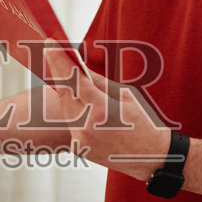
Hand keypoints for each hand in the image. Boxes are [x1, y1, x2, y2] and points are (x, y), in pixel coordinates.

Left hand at [42, 47, 172, 181]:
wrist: (152, 157)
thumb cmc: (143, 122)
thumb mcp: (126, 95)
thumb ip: (98, 81)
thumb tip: (78, 66)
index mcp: (100, 110)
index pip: (72, 79)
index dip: (58, 60)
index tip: (49, 44)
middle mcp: (86, 126)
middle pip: (64, 93)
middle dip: (58, 72)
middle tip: (52, 54)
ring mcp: (81, 140)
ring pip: (65, 108)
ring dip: (65, 91)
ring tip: (63, 73)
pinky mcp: (79, 149)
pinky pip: (71, 123)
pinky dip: (73, 110)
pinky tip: (76, 101)